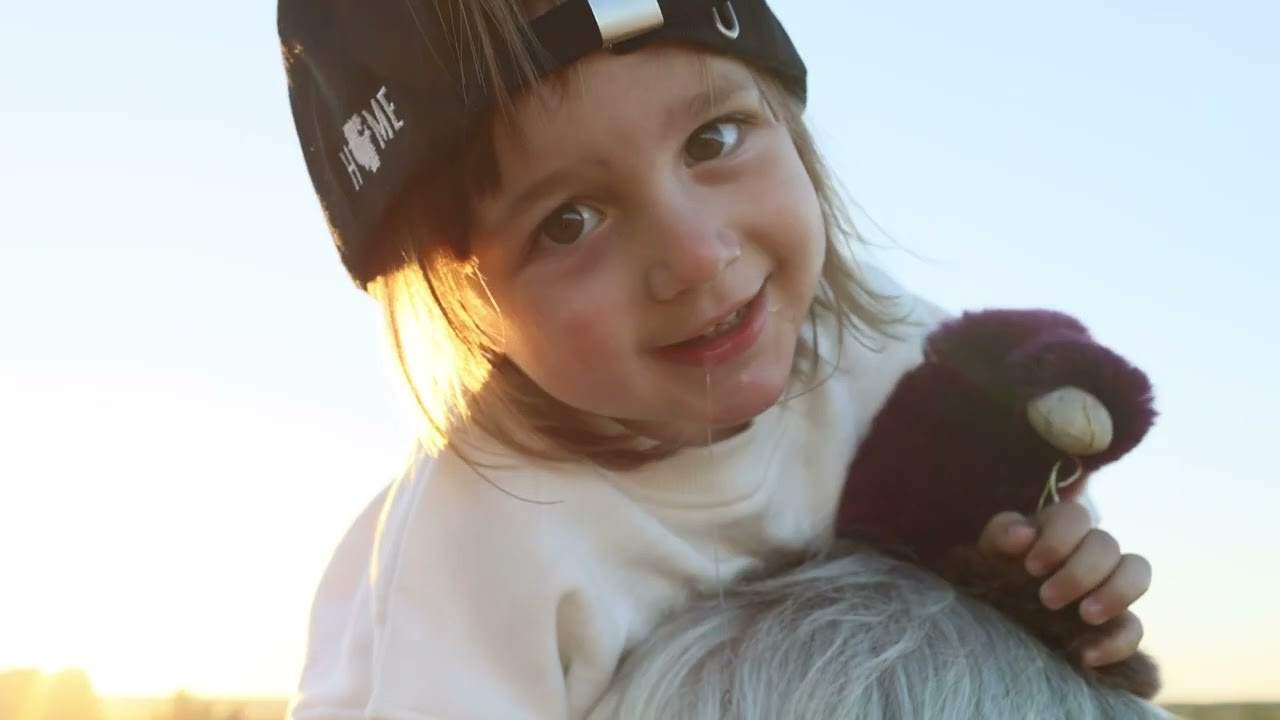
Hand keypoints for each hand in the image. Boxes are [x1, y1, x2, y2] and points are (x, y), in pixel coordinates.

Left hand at [978, 501, 1150, 666]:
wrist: (1001, 611)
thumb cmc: (996, 569)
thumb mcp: (991, 550)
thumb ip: (1002, 534)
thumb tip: (1023, 534)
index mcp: (1060, 527)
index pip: (1075, 516)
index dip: (1058, 540)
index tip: (1031, 568)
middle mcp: (1091, 550)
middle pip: (1107, 545)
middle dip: (1080, 573)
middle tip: (1047, 599)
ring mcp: (1109, 584)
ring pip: (1137, 573)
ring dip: (1116, 594)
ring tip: (1085, 617)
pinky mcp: (1117, 622)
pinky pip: (1135, 628)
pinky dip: (1117, 643)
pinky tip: (1086, 656)